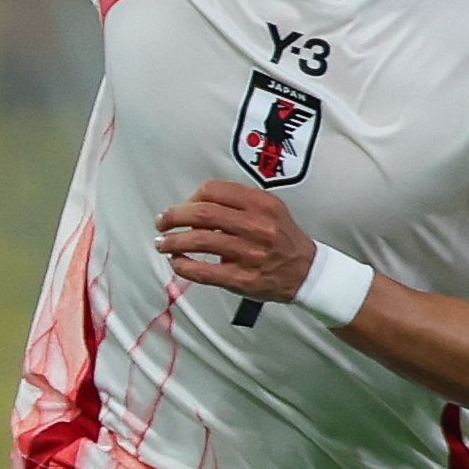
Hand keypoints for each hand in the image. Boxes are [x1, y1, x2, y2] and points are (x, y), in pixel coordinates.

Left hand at [156, 178, 313, 303]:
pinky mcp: (242, 278)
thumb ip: (236, 203)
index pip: (214, 190)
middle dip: (173, 217)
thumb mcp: (269, 209)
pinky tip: (177, 262)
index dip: (190, 198)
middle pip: (202, 214)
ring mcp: (249, 253)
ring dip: (172, 241)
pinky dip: (182, 265)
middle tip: (162, 222)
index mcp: (262, 204)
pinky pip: (203, 270)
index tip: (182, 206)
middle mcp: (257, 226)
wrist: (306, 271)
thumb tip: (193, 205)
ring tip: (163, 243)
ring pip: (199, 240)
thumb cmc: (281, 239)